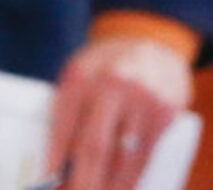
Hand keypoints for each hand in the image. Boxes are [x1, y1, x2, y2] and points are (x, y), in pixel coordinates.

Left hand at [47, 34, 191, 189]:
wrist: (149, 37)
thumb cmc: (105, 65)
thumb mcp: (81, 73)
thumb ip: (71, 110)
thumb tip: (59, 161)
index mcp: (80, 75)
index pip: (63, 124)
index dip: (55, 158)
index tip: (47, 183)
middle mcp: (110, 86)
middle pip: (93, 147)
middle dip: (82, 182)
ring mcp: (140, 101)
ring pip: (123, 158)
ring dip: (109, 188)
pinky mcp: (164, 115)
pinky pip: (146, 156)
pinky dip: (133, 180)